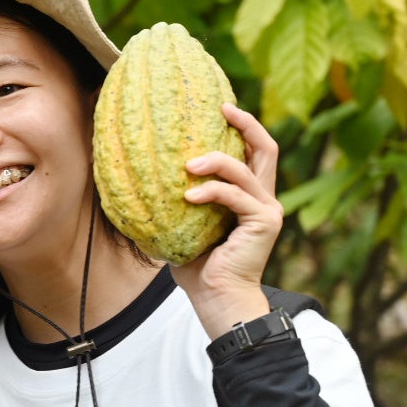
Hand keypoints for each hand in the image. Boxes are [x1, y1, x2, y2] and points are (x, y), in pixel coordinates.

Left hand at [170, 104, 282, 336]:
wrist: (216, 299)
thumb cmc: (197, 266)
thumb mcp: (184, 225)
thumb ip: (178, 200)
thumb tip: (139, 175)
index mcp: (249, 197)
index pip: (253, 152)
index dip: (242, 127)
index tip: (219, 107)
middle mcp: (264, 199)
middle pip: (267, 148)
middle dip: (246, 124)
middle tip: (222, 108)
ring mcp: (267, 210)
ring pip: (246, 169)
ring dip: (215, 161)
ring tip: (187, 164)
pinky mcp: (264, 222)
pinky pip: (236, 196)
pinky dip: (212, 192)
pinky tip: (188, 196)